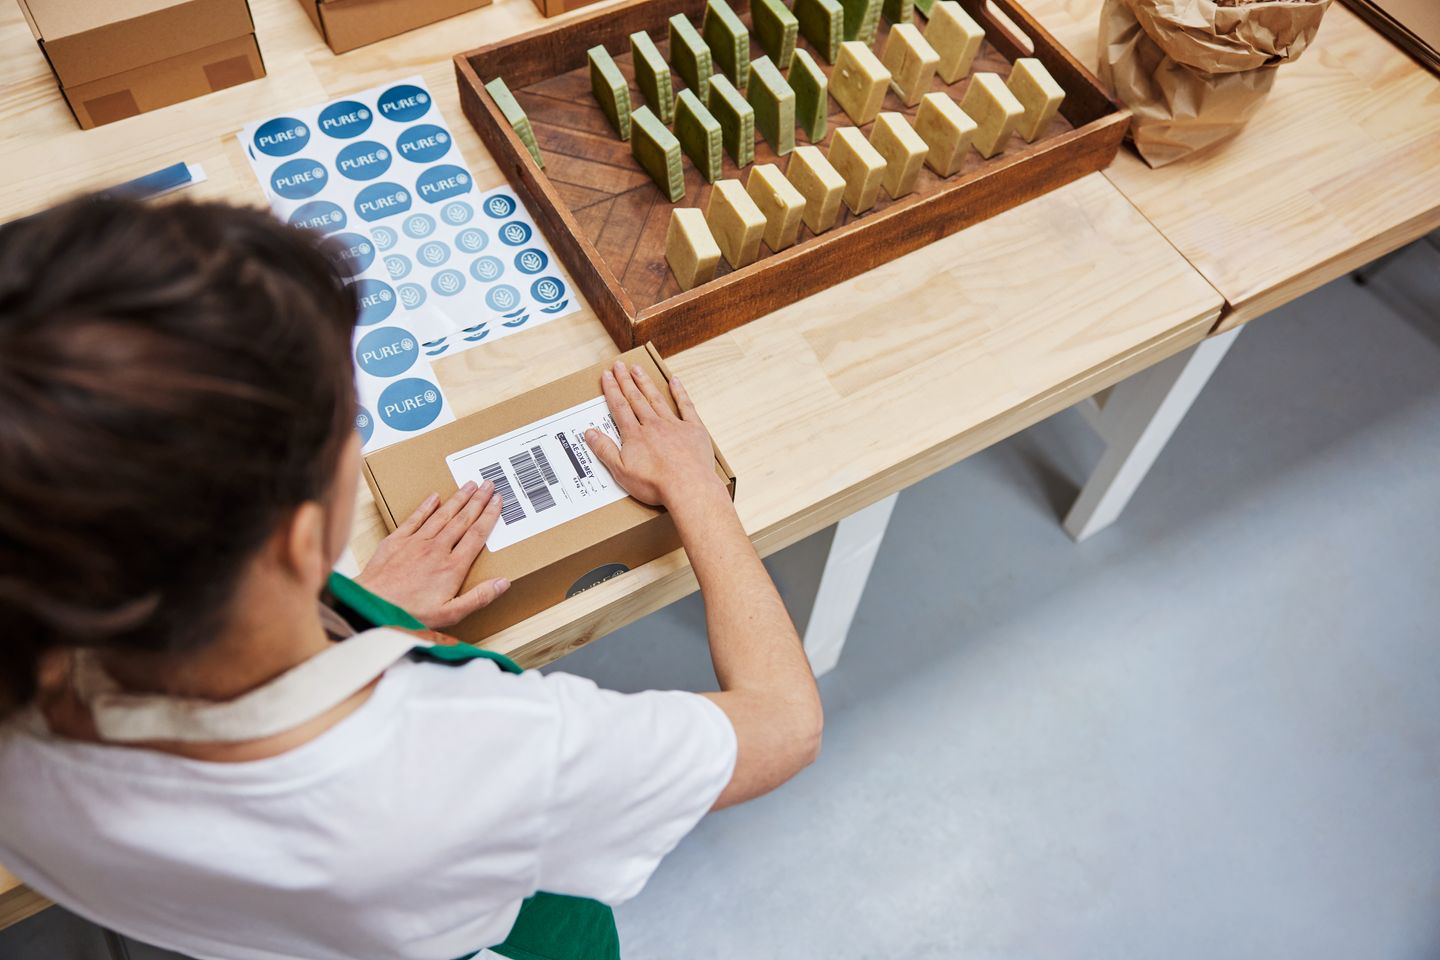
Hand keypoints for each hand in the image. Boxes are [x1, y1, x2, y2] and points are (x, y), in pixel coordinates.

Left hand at [355, 481, 508, 628]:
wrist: (372, 606)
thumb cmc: (409, 614)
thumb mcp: (450, 614)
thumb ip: (478, 597)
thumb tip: (503, 583)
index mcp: (452, 567)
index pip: (476, 535)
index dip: (490, 516)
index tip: (498, 501)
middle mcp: (437, 549)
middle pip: (462, 519)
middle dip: (477, 500)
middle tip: (488, 485)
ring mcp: (416, 542)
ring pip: (442, 515)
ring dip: (457, 499)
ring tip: (469, 485)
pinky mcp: (396, 541)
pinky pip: (415, 518)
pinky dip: (426, 506)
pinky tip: (434, 497)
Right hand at [584, 360, 724, 507]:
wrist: (688, 487)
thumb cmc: (655, 483)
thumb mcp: (621, 471)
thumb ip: (605, 450)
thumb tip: (589, 433)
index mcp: (635, 435)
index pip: (619, 407)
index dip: (612, 390)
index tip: (607, 376)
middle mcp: (653, 425)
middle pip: (636, 399)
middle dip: (626, 381)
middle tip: (619, 365)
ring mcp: (674, 425)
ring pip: (656, 399)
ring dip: (646, 383)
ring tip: (637, 369)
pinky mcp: (693, 430)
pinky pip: (685, 406)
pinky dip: (679, 393)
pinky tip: (674, 381)